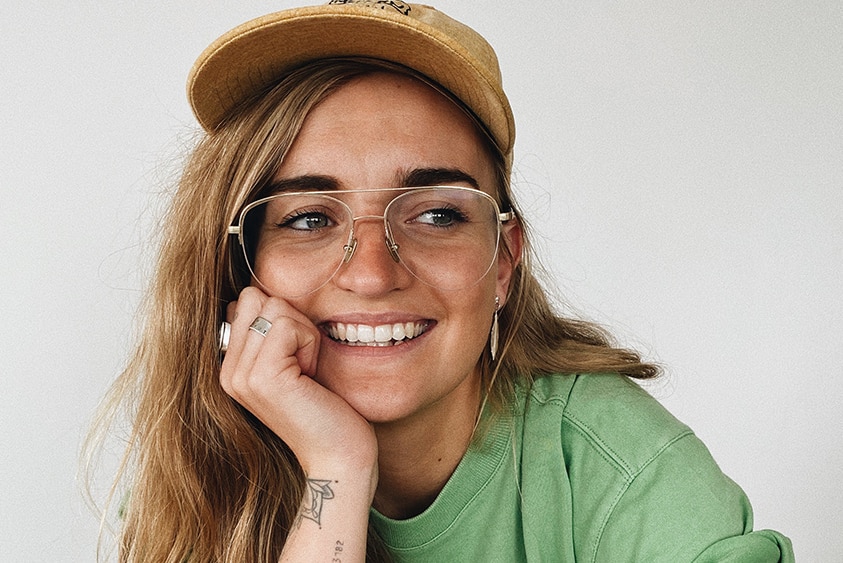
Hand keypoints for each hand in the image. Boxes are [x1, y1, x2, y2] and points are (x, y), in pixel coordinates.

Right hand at [220, 286, 377, 477]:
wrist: (339, 455)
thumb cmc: (326, 407)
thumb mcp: (294, 362)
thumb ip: (273, 331)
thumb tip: (265, 293)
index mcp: (231, 366)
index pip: (246, 301)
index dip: (283, 317)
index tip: (296, 358)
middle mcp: (227, 371)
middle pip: (256, 297)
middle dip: (292, 320)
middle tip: (304, 364)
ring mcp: (240, 375)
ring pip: (274, 307)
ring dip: (304, 333)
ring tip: (308, 373)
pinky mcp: (261, 377)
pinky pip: (286, 325)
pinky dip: (309, 343)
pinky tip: (311, 376)